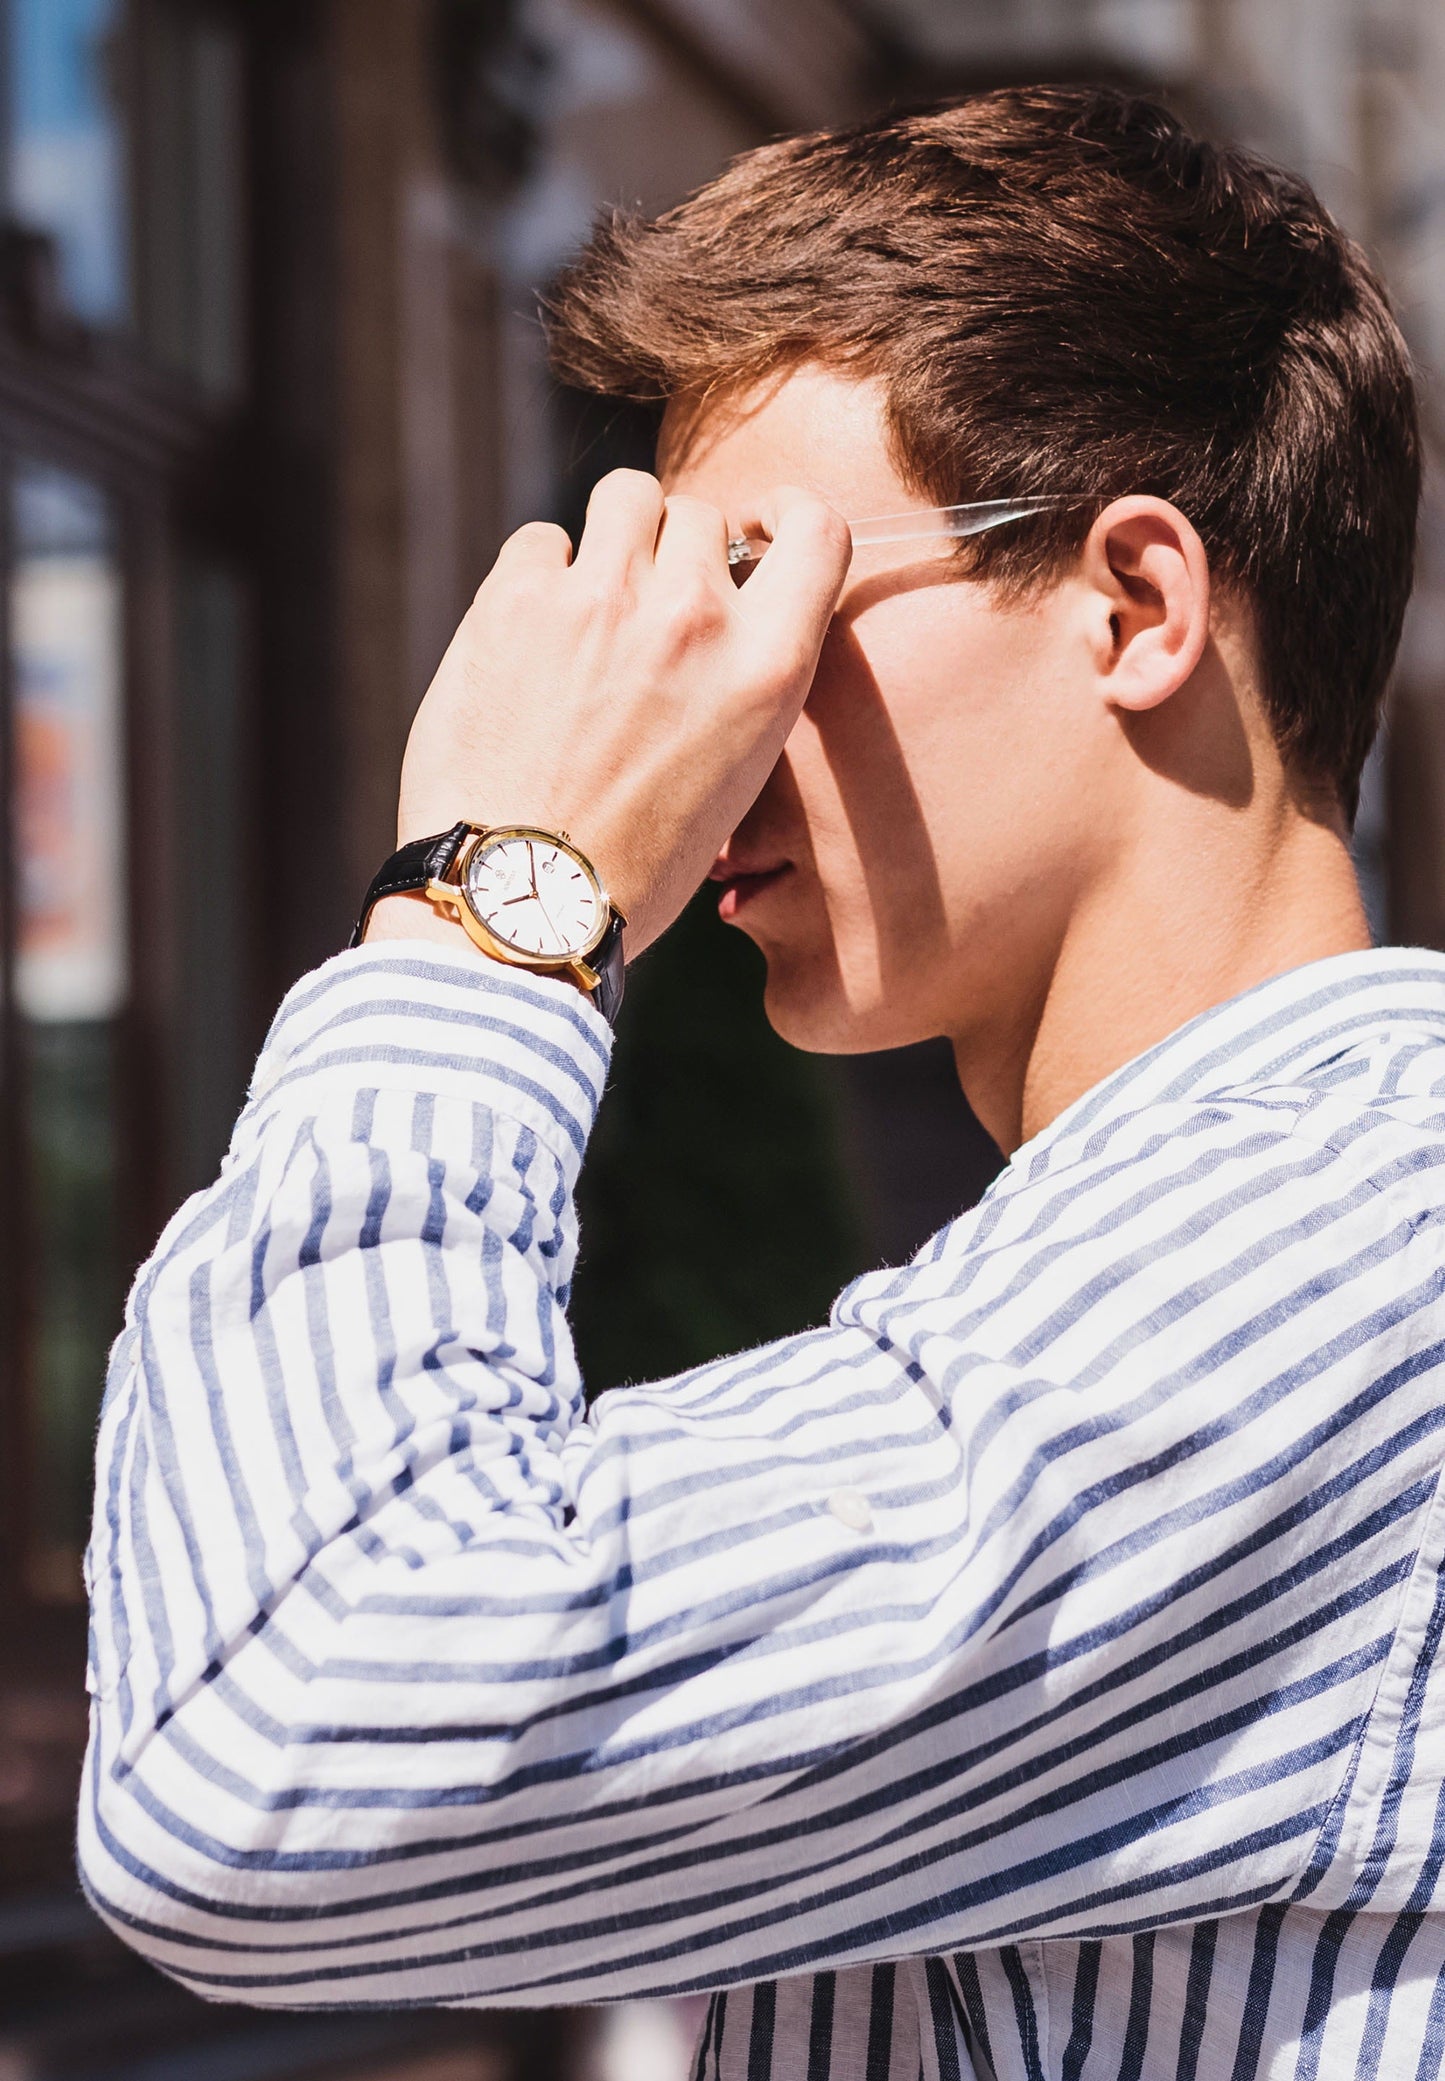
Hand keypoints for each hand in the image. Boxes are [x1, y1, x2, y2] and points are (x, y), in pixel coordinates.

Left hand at [367, 470, 849, 956]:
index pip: (817, 528)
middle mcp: (695, 616)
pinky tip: (530, 641)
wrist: (518, 903)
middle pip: (698, 514)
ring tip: (590, 609)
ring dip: (614, 540)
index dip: (784, 513)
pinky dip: (539, 577)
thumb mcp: (736, 782)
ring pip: (624, 498)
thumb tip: (718, 619)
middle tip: (644, 620)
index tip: (756, 532)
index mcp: (767, 667)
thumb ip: (740, 682)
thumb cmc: (631, 866)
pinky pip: (540, 540)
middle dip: (676, 552)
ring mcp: (601, 598)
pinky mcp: (516, 599)